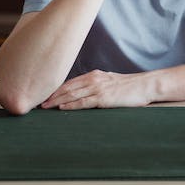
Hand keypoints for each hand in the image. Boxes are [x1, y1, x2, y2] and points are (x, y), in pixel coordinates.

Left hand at [40, 70, 154, 109]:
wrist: (146, 85)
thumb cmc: (130, 87)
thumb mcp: (111, 82)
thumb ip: (98, 85)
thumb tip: (86, 94)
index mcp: (95, 75)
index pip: (70, 82)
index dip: (56, 89)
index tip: (44, 95)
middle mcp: (94, 79)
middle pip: (67, 87)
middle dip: (51, 95)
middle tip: (38, 102)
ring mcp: (99, 88)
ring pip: (72, 94)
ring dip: (57, 101)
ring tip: (45, 107)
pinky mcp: (104, 98)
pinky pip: (83, 102)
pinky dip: (71, 105)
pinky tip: (62, 108)